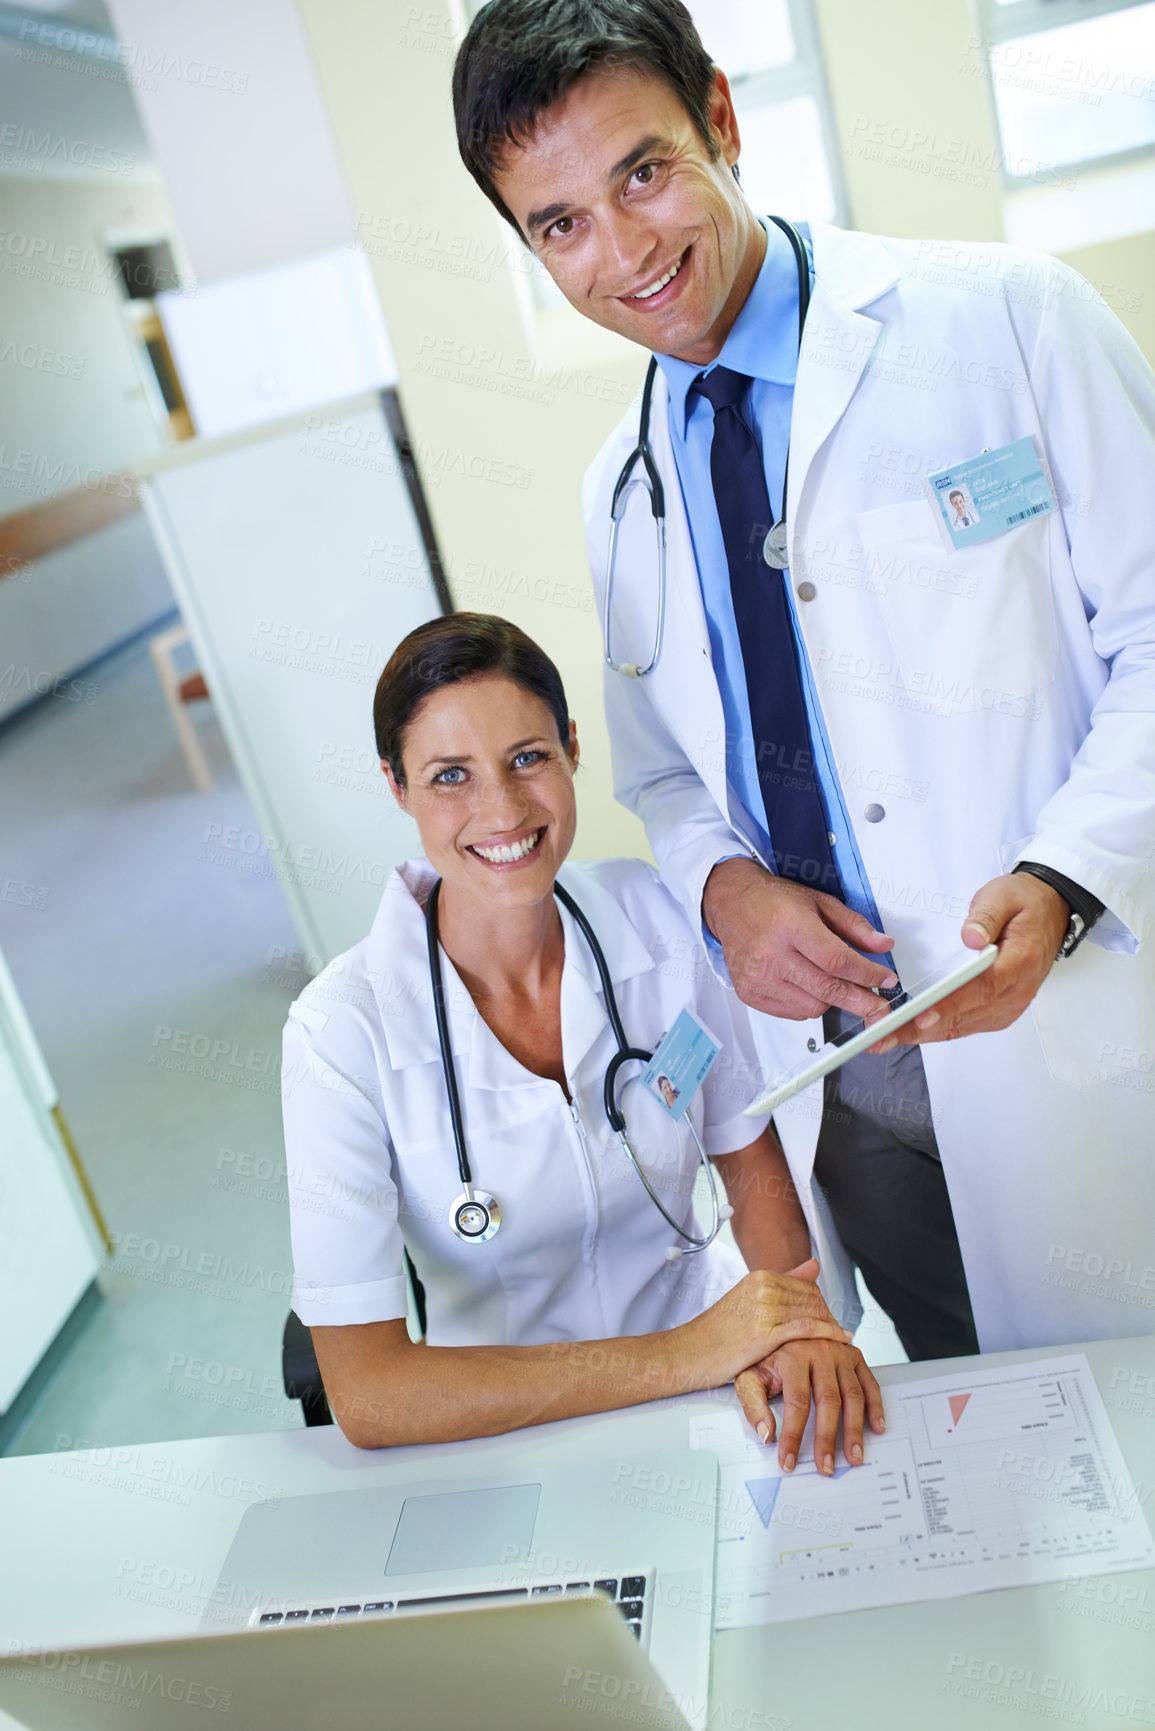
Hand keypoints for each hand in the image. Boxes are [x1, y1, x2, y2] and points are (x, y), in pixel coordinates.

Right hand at [679, 1259, 851, 1390]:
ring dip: (831, 1325)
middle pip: (812, 1298)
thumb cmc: (715, 1333)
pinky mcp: (765, 1332)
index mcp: (759, 1276)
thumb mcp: (748, 1299)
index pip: (806, 1285)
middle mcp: (763, 1287)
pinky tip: (841, 1339)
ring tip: (840, 1338)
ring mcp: (764, 1308)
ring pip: (812, 1312)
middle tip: (838, 1331)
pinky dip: (828, 1332)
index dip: (821, 1303)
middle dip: (828, 1315)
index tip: (829, 1317)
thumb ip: (783, 1282)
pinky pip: (807, 1328)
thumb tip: (814, 1264)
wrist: (688, 1353)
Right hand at [702, 858, 895, 1021]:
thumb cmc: (774, 901)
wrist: (731, 904)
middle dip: (861, 1000)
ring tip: (833, 982)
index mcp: (791, 925)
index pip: (837, 961)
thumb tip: (883, 945)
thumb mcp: (819, 902)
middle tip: (880, 1005)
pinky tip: (808, 986)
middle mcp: (771, 954)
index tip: (886, 979)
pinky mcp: (750, 993)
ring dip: (832, 999)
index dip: (868, 974)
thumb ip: (853, 926)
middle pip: (828, 989)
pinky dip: (808, 1004)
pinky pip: (793, 1013)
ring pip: (813, 1007)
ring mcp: (758, 977)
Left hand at [734, 1339, 884, 1472]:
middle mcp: (820, 1352)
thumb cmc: (770, 1356)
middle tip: (826, 1467)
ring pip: (853, 1396)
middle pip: (828, 1401)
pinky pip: (870, 1384)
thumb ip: (753, 1403)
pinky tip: (876, 1428)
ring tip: (854, 1457)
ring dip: (855, 1430)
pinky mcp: (855, 1356)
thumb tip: (766, 1435)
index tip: (789, 1460)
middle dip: (827, 1439)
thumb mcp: (751, 1374)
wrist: (789, 1324)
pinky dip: (876, 1407)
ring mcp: (841, 1354)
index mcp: (793, 1356)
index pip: (796, 1403)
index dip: (793, 1435)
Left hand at [870, 872, 1068, 1052]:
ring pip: (962, 1027)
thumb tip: (970, 937)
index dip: (951, 1005)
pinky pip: (966, 1026)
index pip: (982, 988)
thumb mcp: (1003, 896)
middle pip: (965, 1016)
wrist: (1050, 911)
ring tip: (886, 1037)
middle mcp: (1017, 990)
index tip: (922, 1016)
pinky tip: (910, 1032)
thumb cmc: (1024, 903)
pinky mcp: (1001, 1011)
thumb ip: (985, 916)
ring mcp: (1010, 1004)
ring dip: (923, 1034)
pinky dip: (937, 1030)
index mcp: (1020, 961)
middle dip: (921, 1028)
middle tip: (883, 1034)